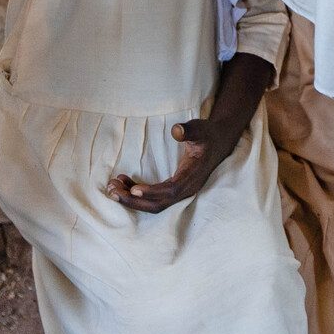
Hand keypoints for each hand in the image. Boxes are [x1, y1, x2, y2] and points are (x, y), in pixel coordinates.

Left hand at [105, 115, 241, 212]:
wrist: (220, 142)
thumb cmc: (208, 135)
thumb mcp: (201, 128)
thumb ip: (189, 130)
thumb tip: (176, 130)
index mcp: (193, 175)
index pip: (171, 190)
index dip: (152, 192)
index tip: (133, 189)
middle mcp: (188, 188)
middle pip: (159, 204)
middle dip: (134, 201)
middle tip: (113, 190)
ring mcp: (182, 192)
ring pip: (155, 204)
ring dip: (132, 200)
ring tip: (113, 188)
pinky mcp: (175, 190)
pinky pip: (155, 199)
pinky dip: (138, 195)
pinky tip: (125, 183)